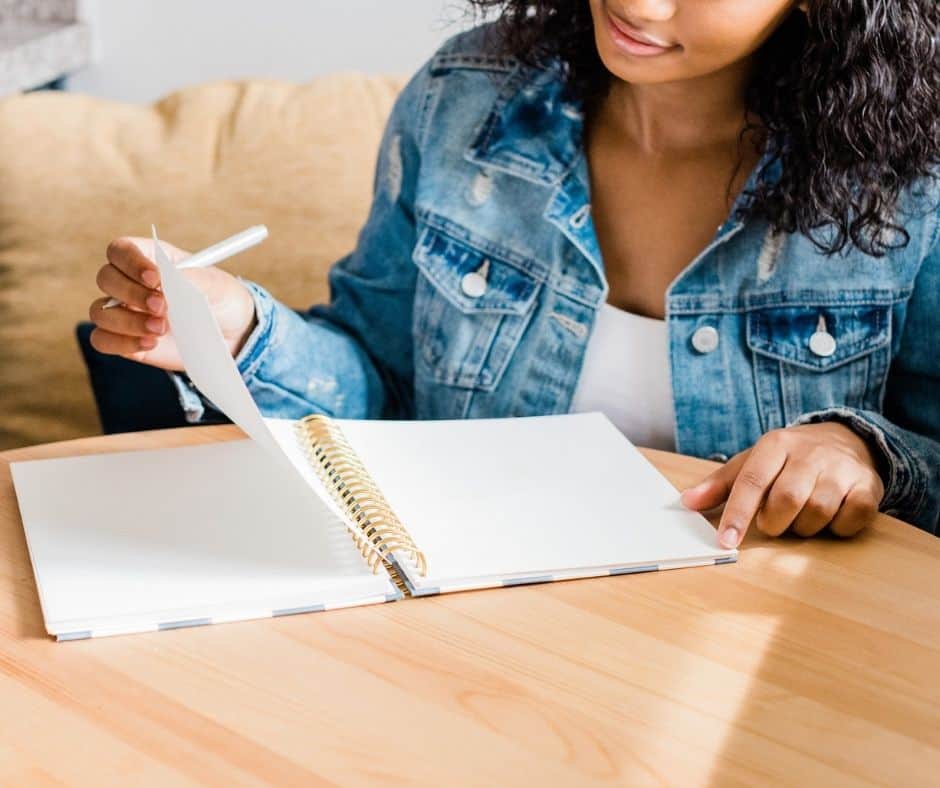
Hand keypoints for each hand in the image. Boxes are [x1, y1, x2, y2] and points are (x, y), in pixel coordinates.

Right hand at [89, 237, 257, 370]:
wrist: (232, 333)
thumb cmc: (220, 299)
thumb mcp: (216, 285)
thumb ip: (191, 279)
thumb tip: (165, 281)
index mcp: (150, 258)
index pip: (121, 250)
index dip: (131, 262)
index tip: (155, 278)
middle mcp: (130, 282)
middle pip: (106, 278)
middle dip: (131, 293)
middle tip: (162, 306)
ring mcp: (125, 312)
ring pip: (100, 312)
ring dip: (127, 321)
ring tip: (162, 328)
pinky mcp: (126, 340)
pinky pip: (102, 340)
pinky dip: (121, 343)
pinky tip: (150, 343)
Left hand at [680, 422, 884, 547]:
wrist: (845, 439)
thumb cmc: (788, 459)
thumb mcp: (752, 463)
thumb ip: (719, 485)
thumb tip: (686, 502)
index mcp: (775, 444)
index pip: (752, 481)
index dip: (737, 514)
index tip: (725, 542)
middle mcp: (809, 453)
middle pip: (786, 500)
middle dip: (775, 522)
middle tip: (774, 521)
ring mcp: (841, 468)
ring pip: (818, 512)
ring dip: (804, 527)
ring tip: (801, 516)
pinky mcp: (869, 486)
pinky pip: (850, 519)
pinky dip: (837, 528)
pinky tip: (830, 517)